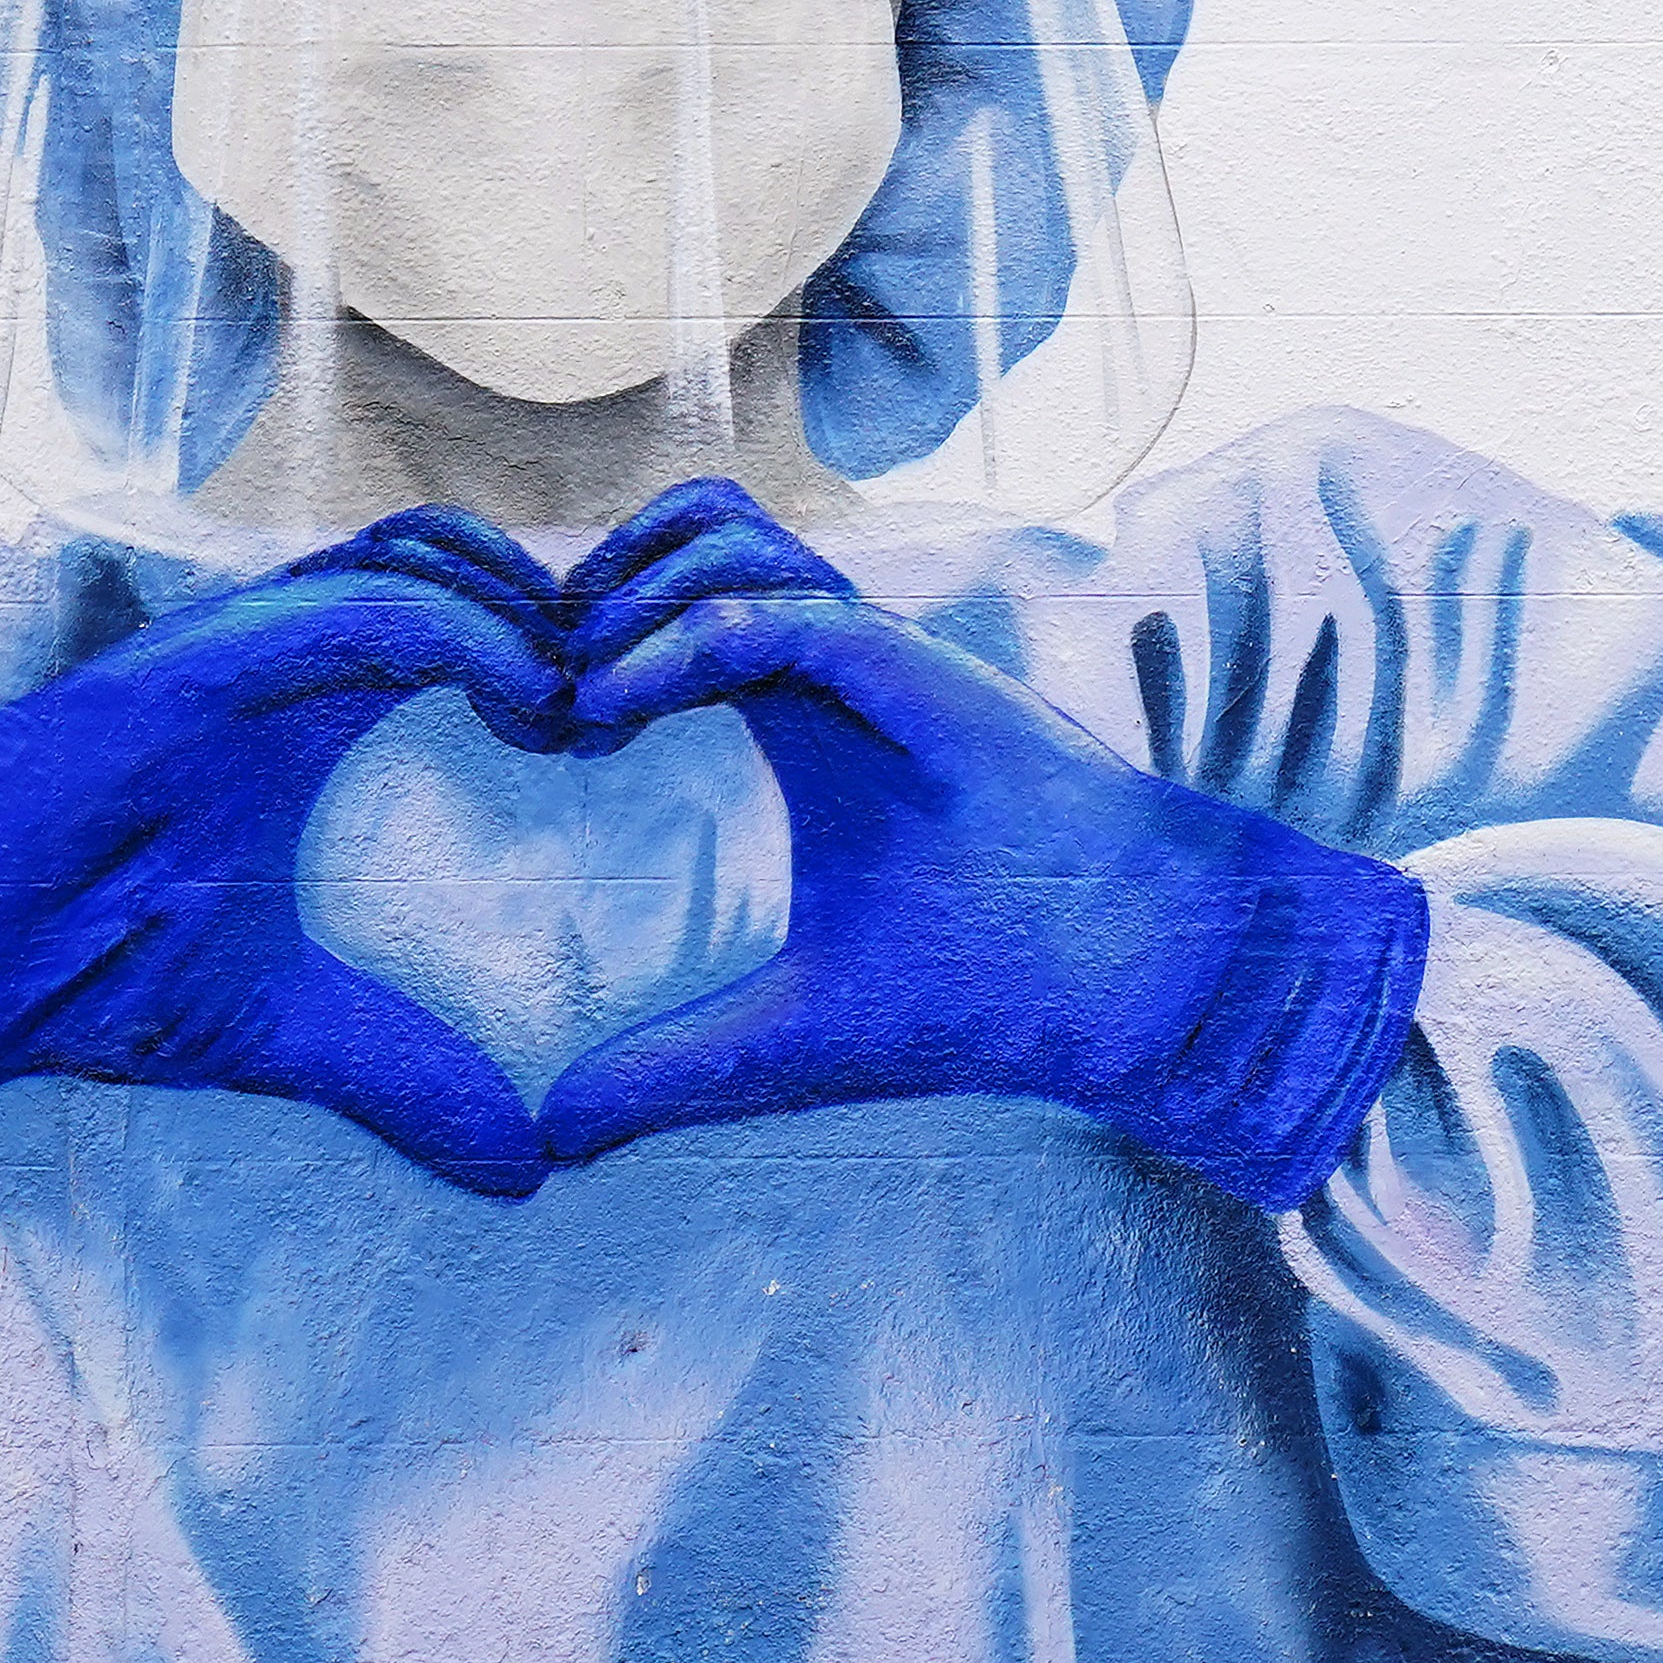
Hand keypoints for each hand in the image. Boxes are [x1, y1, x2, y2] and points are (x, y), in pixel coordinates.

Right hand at [0, 508, 573, 1191]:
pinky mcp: (191, 667)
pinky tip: (531, 713)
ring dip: (532, 618)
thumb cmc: (74, 973)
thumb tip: (527, 1169)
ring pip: (421, 561)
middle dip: (569, 612)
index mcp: (304, 709)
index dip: (561, 650)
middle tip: (640, 706)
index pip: (462, 616)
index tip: (635, 739)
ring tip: (592, 714)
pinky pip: (357, 613)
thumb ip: (403, 1075)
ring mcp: (231, 648)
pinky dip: (463, 642)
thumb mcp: (284, 1033)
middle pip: (460, 560)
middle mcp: (274, 654)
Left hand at [529, 486, 1430, 1206]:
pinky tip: (616, 712)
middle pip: (692, 528)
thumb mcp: (788, 1039)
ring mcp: (877, 655)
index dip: (590, 639)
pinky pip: (774, 611)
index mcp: (804, 713)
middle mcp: (835, 662)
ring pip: (726, 536)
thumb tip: (554, 1134)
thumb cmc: (985, 989)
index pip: (677, 600)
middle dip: (593, 584)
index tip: (535, 739)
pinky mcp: (913, 672)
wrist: (1127, 984)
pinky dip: (679, 642)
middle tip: (538, 698)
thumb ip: (672, 1070)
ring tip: (579, 705)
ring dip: (628, 601)